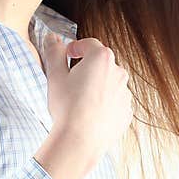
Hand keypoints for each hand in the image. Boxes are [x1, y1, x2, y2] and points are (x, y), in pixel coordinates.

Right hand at [42, 35, 132, 164]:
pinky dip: (104, 103)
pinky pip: (114, 101)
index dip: (76, 48)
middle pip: (101, 63)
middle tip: (70, 81)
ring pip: (108, 82)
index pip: (89, 44)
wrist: (80, 141)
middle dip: (86, 68)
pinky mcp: (126, 111)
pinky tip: (89, 113)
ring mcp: (125, 92)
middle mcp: (118, 71)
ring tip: (79, 101)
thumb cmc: (67, 107)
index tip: (67, 55)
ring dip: (96, 85)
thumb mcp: (55, 76)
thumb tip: (52, 38)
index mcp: (101, 58)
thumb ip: (54, 52)